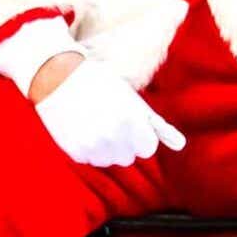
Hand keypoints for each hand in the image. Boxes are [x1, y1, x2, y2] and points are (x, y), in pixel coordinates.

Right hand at [31, 57, 186, 167]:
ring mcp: (92, 146)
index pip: (148, 147)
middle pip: (129, 156)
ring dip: (106, 147)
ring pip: (110, 160)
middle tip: (109, 118)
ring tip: (94, 122)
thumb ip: (157, 125)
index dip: (140, 133)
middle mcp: (112, 137)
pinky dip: (87, 148)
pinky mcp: (74, 151)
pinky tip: (81, 127)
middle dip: (123, 141)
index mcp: (130, 121)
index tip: (129, 120)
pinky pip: (90, 159)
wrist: (56, 76)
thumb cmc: (100, 83)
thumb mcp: (132, 99)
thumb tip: (181, 145)